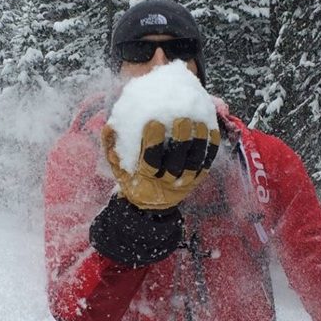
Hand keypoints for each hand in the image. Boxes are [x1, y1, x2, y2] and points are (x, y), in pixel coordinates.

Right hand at [101, 118, 219, 209]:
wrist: (150, 203)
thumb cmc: (131, 176)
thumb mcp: (117, 165)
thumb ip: (111, 147)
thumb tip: (109, 126)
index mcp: (144, 180)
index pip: (149, 161)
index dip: (152, 143)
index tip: (153, 122)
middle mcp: (166, 183)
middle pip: (176, 162)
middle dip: (180, 140)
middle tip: (181, 117)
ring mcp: (184, 182)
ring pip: (194, 163)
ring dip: (198, 142)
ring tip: (198, 120)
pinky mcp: (197, 179)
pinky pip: (207, 163)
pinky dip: (210, 147)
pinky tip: (210, 128)